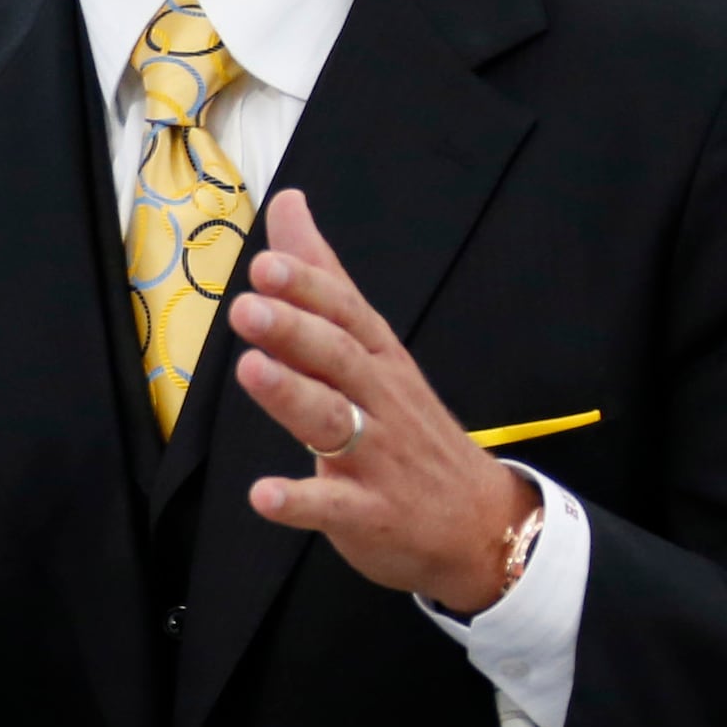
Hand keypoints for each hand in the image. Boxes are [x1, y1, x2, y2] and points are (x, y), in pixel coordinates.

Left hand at [227, 189, 537, 612]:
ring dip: (291, 396)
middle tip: (246, 306)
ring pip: (331, 421)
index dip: (308, 289)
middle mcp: (379, 399)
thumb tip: (289, 203)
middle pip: (338, 358)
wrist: (480, 523)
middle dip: (295, 330)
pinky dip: (299, 501)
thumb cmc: (408, 423)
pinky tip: (264, 494)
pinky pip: (332, 506)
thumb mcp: (373, 346)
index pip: (345, 314)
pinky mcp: (369, 513)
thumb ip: (324, 278)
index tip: (265, 263)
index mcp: (377, 358)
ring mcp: (377, 457)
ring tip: (250, 370)